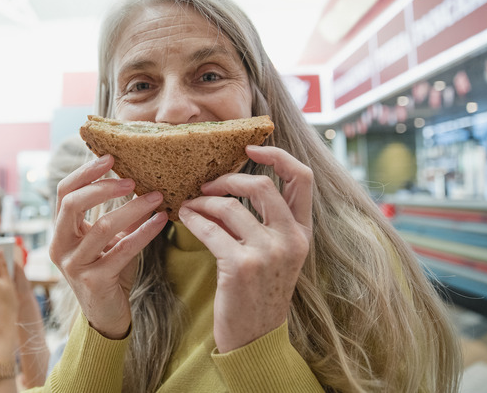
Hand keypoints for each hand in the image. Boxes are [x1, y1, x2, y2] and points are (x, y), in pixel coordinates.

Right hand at [49, 154, 167, 338]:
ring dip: (132, 208)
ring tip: (157, 197)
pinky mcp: (94, 281)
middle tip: (133, 178)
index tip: (110, 156)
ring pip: (102, 227)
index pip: (64, 192)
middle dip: (103, 187)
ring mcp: (74, 265)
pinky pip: (122, 249)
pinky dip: (145, 232)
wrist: (107, 315)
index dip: (85, 172)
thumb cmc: (109, 272)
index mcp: (61, 231)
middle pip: (72, 204)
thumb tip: (141, 180)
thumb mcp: (111, 239)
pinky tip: (161, 221)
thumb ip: (119, 214)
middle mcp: (61, 246)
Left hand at [179, 145, 312, 352]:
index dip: (277, 155)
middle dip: (227, 178)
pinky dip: (192, 219)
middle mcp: (291, 240)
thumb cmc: (259, 293)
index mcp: (302, 233)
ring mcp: (267, 253)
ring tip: (189, 204)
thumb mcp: (277, 256)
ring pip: (229, 206)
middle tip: (206, 183)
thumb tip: (237, 183)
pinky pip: (210, 229)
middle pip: (260, 185)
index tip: (250, 148)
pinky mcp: (240, 267)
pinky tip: (184, 217)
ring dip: (203, 201)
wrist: (255, 339)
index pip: (301, 178)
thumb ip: (268, 222)